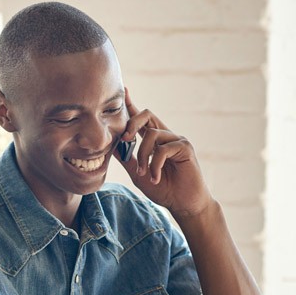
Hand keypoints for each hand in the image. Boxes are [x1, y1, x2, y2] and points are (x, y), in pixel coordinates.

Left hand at [115, 89, 213, 218]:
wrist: (182, 203)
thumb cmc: (162, 188)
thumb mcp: (137, 172)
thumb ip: (126, 158)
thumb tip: (110, 145)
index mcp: (155, 140)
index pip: (142, 119)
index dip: (132, 104)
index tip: (123, 90)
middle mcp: (166, 136)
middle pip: (147, 115)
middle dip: (132, 123)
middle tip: (125, 139)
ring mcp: (177, 140)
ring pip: (152, 135)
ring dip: (143, 156)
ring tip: (144, 173)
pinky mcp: (185, 148)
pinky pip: (163, 149)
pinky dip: (155, 165)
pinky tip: (156, 178)